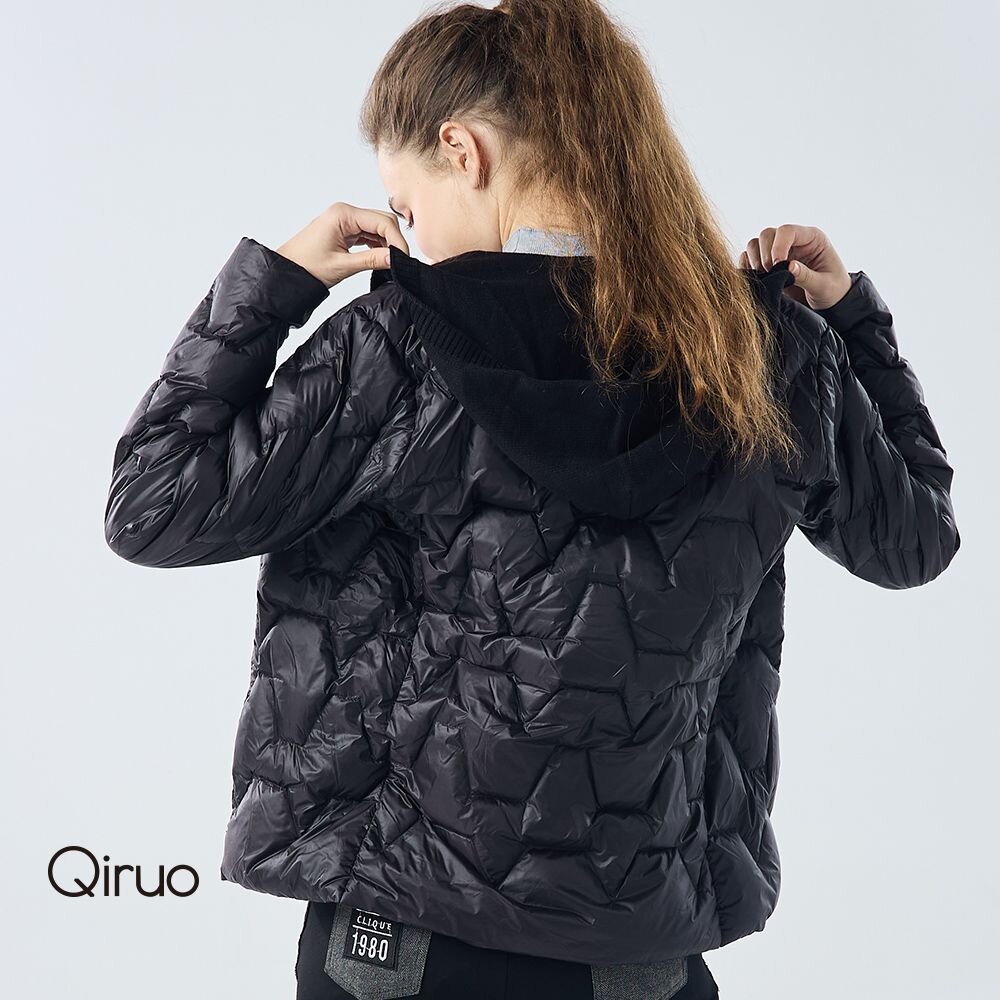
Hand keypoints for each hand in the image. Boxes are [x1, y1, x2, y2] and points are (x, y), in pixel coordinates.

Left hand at [275, 201, 410, 288]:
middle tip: (400, 262)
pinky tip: (380, 258)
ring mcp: (345, 220)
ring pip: (377, 227)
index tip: (403, 258)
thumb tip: (396, 259)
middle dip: (394, 240)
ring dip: (387, 242)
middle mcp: (345, 212)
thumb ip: (371, 260)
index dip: (397, 240)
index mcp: (343, 214)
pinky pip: (368, 233)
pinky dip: (377, 244)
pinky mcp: (344, 230)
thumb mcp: (342, 266)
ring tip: (391, 262)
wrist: (286, 272)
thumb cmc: (305, 266)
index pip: (382, 221)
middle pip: (382, 220)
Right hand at [738, 224, 851, 309]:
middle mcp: (792, 242)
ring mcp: (778, 252)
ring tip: (765, 278)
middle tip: (771, 274)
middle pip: (767, 234)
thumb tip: (788, 267)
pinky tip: (757, 279)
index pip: (787, 231)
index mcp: (811, 239)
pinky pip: (748, 259)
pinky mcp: (767, 265)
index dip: (778, 246)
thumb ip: (807, 276)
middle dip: (764, 254)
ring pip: (755, 245)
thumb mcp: (825, 286)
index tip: (777, 266)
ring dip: (755, 261)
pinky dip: (747, 268)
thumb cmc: (833, 291)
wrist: (828, 304)